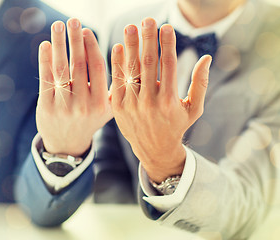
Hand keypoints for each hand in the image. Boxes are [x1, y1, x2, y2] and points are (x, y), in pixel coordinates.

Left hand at [36, 18, 111, 156]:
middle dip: (75, 40)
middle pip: (79, 65)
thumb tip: (121, 54)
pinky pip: (46, 80)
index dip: (92, 47)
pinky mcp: (46, 107)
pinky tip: (45, 45)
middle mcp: (83, 105)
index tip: (87, 30)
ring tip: (58, 26)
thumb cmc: (89, 120)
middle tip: (73, 20)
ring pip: (61, 69)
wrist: (67, 144)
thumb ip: (113, 86)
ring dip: (59, 44)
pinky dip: (45, 60)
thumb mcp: (108, 108)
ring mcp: (64, 107)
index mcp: (101, 104)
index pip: (98, 68)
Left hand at [110, 18, 211, 181]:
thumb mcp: (194, 109)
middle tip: (147, 20)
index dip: (167, 43)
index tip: (166, 27)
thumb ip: (200, 83)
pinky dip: (117, 64)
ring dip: (130, 46)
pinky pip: (117, 81)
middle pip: (148, 63)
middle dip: (147, 39)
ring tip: (130, 28)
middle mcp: (149, 102)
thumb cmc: (176, 126)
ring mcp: (131, 105)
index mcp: (169, 101)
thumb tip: (207, 58)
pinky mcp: (118, 107)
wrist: (154, 150)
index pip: (168, 64)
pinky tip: (118, 47)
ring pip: (131, 70)